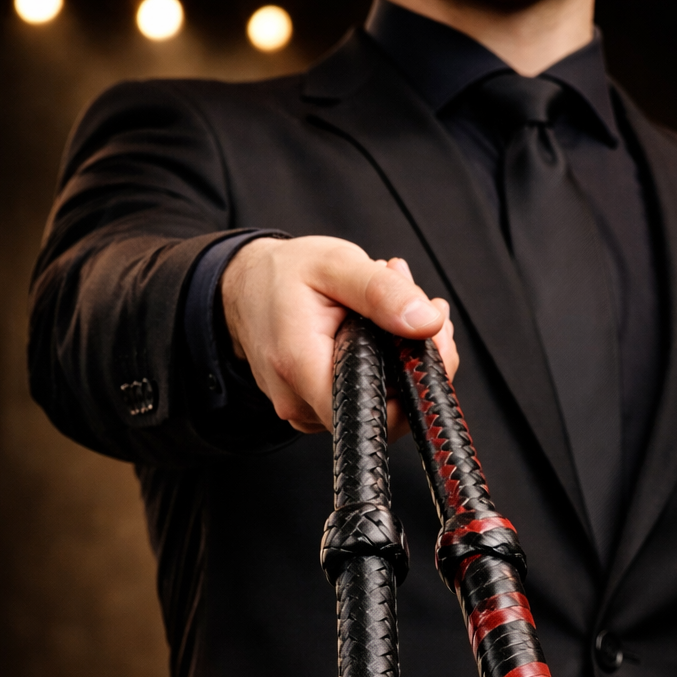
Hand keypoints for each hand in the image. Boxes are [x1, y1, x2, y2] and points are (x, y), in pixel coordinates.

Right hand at [220, 236, 457, 439]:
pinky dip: (383, 364)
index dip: (417, 380)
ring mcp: (305, 411)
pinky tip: (380, 328)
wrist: (242, 288)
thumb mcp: (335, 264)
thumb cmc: (284, 273)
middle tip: (420, 305)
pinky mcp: (314, 409)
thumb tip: (428, 323)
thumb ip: (381, 292)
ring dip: (401, 357)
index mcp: (301, 368)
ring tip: (395, 307)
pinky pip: (362, 397)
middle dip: (416, 357)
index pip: (377, 412)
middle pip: (385, 407)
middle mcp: (299, 402)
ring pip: (377, 401)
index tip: (433, 333)